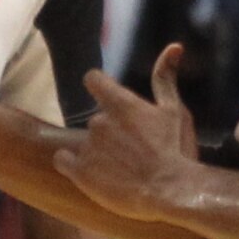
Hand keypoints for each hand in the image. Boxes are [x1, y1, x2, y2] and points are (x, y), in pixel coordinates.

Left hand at [52, 44, 205, 225]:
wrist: (172, 192)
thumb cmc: (176, 151)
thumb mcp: (175, 111)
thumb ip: (165, 78)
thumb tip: (174, 46)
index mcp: (120, 103)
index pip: (92, 79)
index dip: (99, 87)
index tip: (108, 98)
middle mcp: (98, 121)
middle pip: (96, 119)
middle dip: (109, 133)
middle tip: (131, 151)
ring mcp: (88, 147)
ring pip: (84, 143)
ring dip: (98, 153)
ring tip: (121, 170)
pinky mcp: (79, 172)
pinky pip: (62, 160)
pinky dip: (73, 165)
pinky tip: (94, 176)